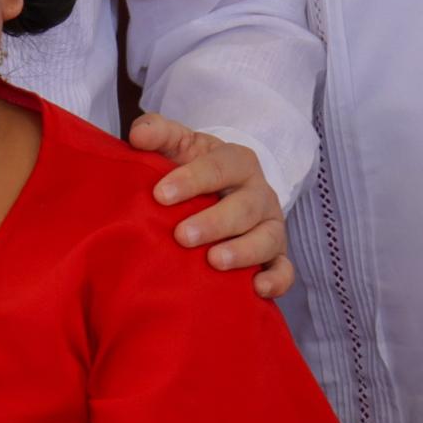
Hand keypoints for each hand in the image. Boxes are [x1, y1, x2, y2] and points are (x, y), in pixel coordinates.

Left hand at [127, 114, 293, 298]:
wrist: (222, 191)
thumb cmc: (194, 169)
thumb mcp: (179, 145)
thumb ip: (157, 133)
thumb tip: (138, 135)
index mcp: (237, 162)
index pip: (219, 167)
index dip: (192, 179)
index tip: (160, 195)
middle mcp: (259, 193)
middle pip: (244, 206)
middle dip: (214, 222)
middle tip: (181, 236)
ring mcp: (270, 225)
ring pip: (267, 238)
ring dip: (242, 251)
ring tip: (214, 261)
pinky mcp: (276, 256)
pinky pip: (284, 269)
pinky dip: (276, 280)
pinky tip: (256, 289)